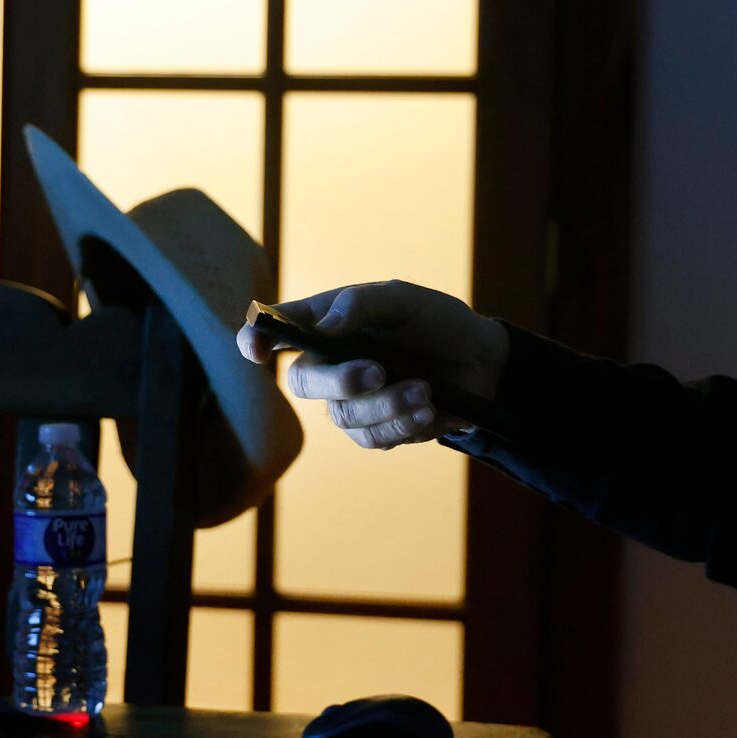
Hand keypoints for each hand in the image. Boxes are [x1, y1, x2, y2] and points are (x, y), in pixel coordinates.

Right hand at [235, 280, 508, 449]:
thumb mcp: (403, 299)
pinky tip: (429, 407)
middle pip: (303, 382)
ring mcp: (348, 401)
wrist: (481, 361)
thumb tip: (324, 327)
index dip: (255, 340)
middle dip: (340, 381)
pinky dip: (403, 422)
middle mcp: (328, 364)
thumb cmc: (434, 322)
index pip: (275, 331)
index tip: (256, 347)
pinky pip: (374, 438)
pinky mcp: (375, 430)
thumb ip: (361, 304)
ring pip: (344, 415)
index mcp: (324, 323)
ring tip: (426, 389)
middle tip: (378, 371)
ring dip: (387, 404)